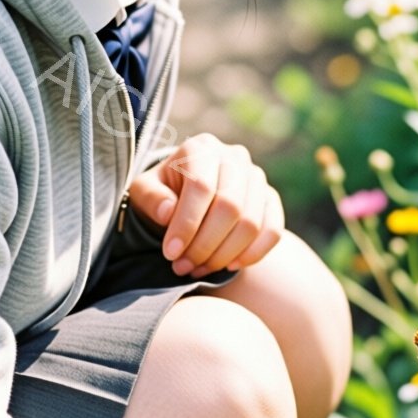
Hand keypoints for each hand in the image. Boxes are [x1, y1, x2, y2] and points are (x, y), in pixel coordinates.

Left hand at [126, 134, 284, 275]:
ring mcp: (256, 177)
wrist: (186, 192)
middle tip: (183, 267)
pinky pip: (273, 229)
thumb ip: (151, 198)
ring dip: (224, 254)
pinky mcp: (270, 199)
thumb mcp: (144, 191)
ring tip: (199, 269)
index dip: (187, 224)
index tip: (171, 253)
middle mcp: (234, 157)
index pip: (201, 187)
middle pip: (230, 206)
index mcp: (201, 148)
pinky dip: (253, 253)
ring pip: (251, 222)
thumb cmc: (162, 193)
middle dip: (205, 245)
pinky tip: (229, 266)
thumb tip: (167, 212)